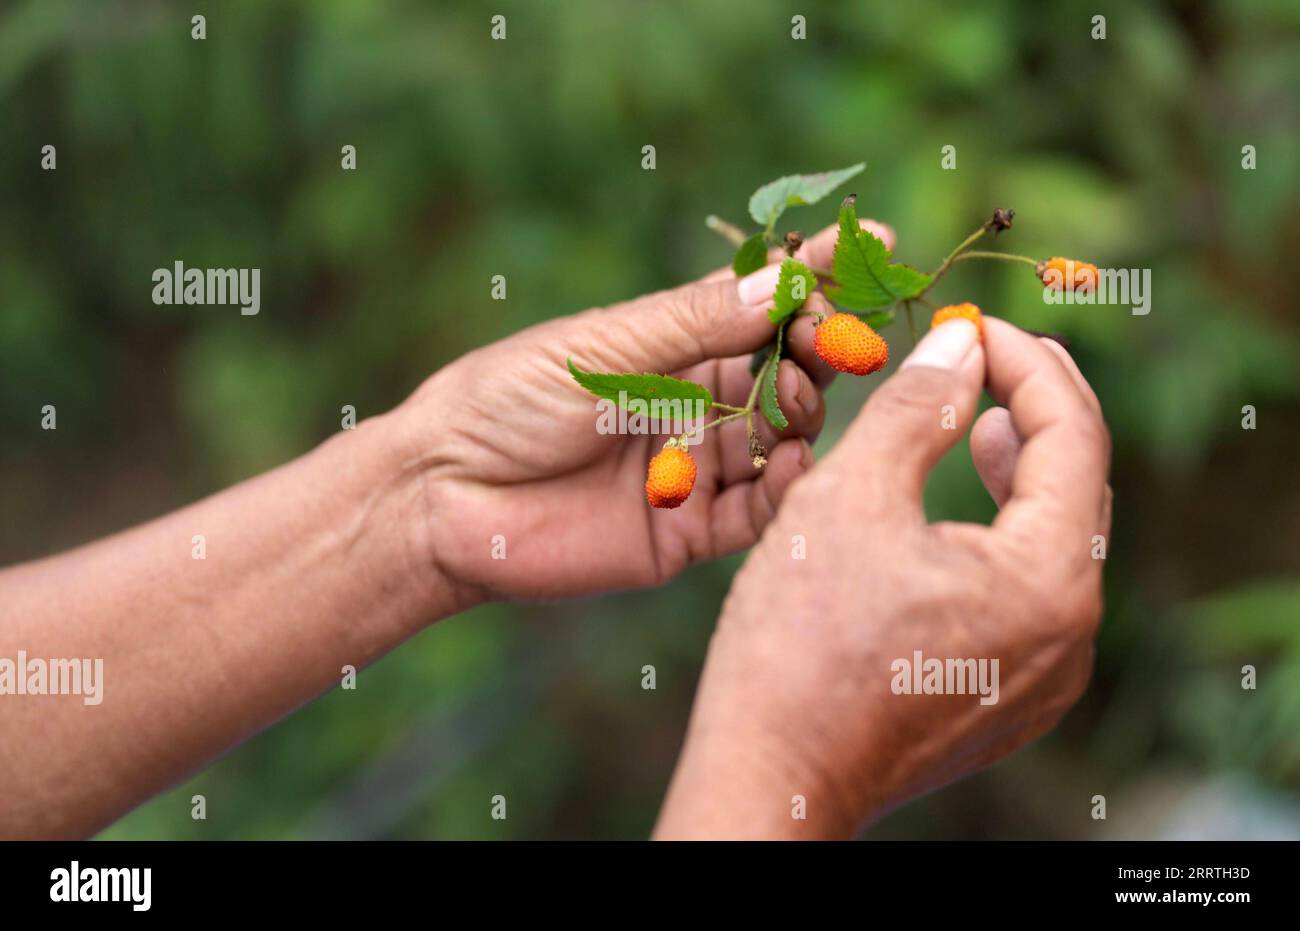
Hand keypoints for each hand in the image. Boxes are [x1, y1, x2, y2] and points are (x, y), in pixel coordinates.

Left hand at [393, 221, 895, 602]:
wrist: (443, 495)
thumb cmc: (506, 399)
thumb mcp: (601, 346)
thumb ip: (693, 324)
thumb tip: (784, 281)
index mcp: (672, 345)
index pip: (761, 304)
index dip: (815, 275)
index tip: (872, 242)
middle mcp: (695, 403)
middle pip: (786, 371)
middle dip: (820, 347)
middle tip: (835, 338)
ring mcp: (696, 467)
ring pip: (783, 441)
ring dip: (806, 414)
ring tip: (802, 395)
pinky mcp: (687, 531)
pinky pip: (757, 514)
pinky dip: (786, 491)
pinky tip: (796, 465)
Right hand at [655, 316, 1111, 837]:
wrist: (773, 772)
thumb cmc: (799, 641)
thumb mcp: (851, 498)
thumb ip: (916, 410)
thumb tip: (960, 348)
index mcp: (1048, 579)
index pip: (1072, 436)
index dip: (1028, 364)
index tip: (974, 328)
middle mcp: (1068, 634)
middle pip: (1078, 490)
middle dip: (1035, 411)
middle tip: (990, 359)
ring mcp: (1043, 677)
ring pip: (1054, 545)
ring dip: (1021, 475)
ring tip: (985, 425)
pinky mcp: (1007, 699)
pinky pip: (1029, 595)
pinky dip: (1002, 538)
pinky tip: (960, 517)